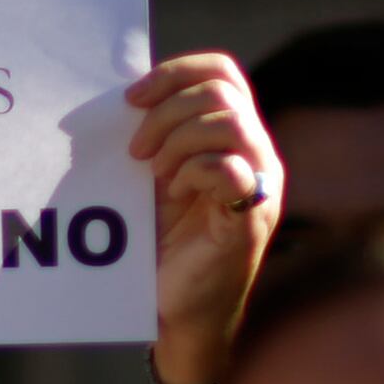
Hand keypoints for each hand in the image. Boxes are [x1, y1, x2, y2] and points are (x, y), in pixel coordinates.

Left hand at [127, 52, 281, 383]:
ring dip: (178, 141)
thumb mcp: (154, 179)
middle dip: (167, 112)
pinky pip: (231, 169)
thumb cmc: (165, 247)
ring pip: (228, 123)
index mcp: (235, 137)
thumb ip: (153, 136)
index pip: (221, 73)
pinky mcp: (251, 218)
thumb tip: (122, 96)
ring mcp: (260, 186)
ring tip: (156, 175)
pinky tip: (175, 193)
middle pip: (221, 91)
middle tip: (137, 151)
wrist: (176, 310)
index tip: (132, 99)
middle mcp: (257, 155)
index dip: (175, 73)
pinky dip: (194, 171)